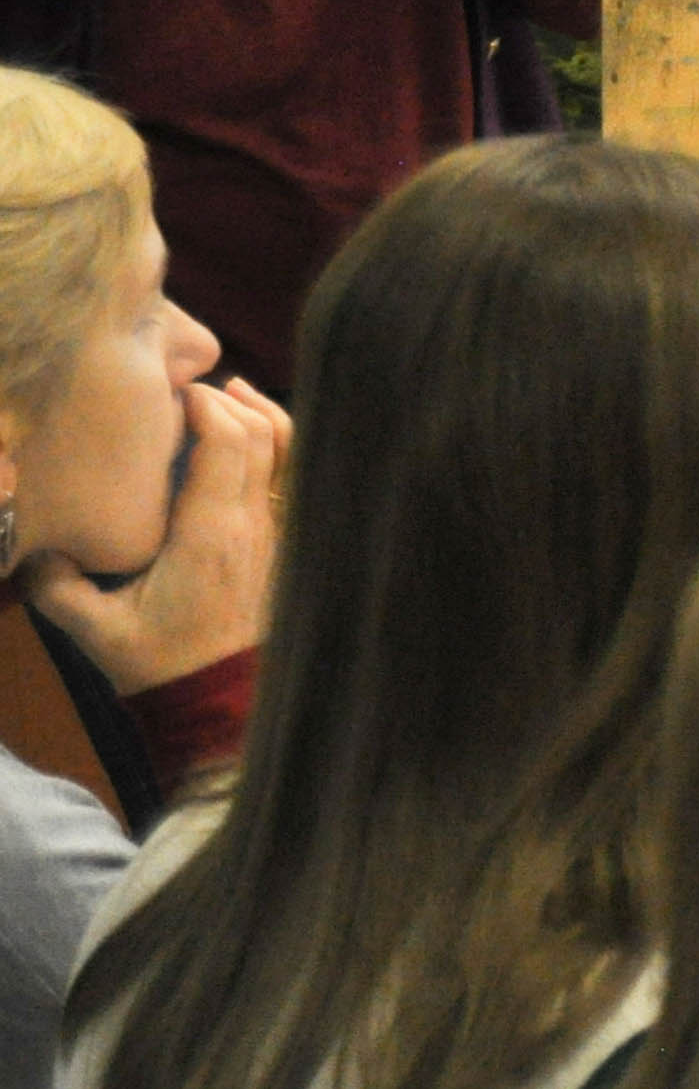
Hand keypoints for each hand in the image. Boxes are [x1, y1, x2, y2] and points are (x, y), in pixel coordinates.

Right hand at [26, 374, 287, 694]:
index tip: (173, 391)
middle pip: (262, 436)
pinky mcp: (274, 544)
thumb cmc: (161, 664)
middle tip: (188, 387)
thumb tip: (25, 548)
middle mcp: (250, 525)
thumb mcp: (95, 629)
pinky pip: (284, 478)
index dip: (206, 405)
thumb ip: (55, 586)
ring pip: (284, 454)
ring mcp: (269, 533)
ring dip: (258, 416)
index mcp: (211, 534)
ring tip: (225, 392)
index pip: (227, 445)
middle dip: (228, 400)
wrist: (218, 701)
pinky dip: (271, 445)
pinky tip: (243, 436)